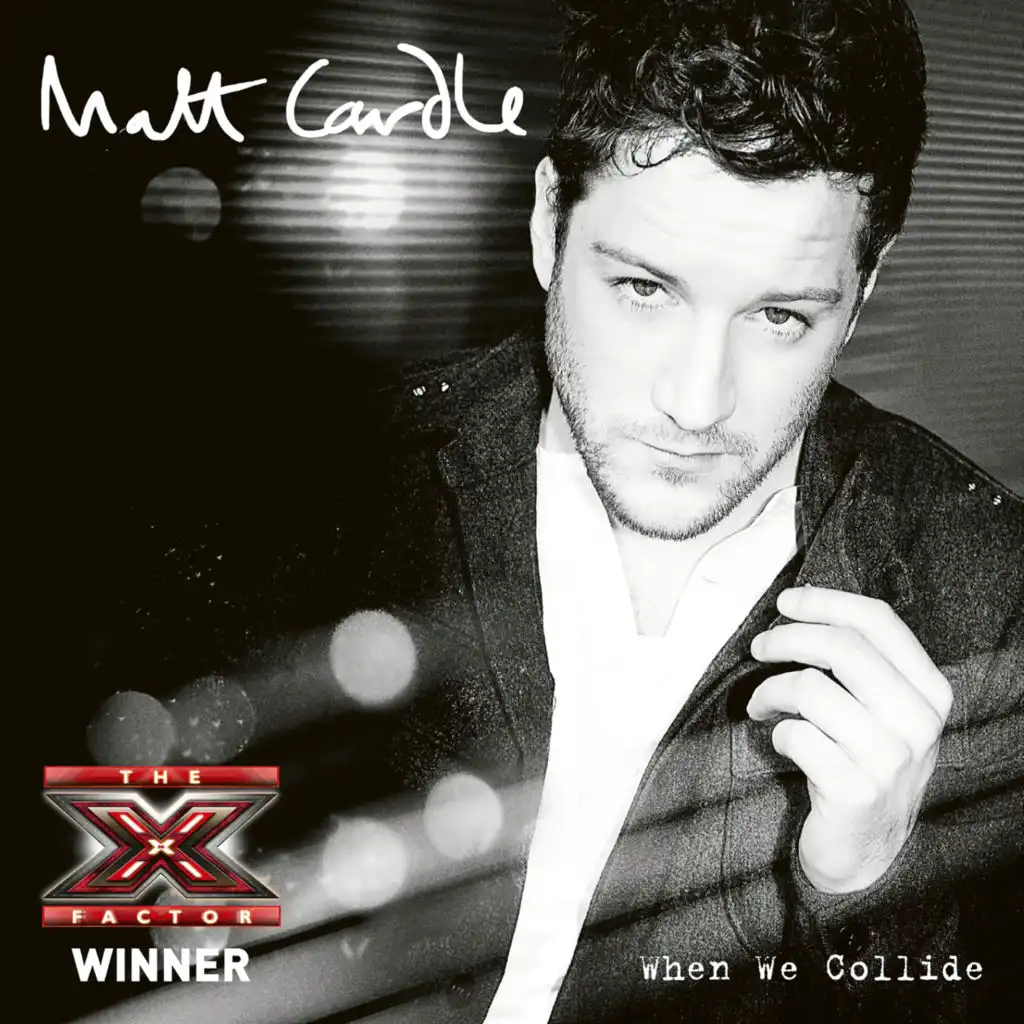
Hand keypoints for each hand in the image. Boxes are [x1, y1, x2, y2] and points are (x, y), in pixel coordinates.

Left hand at [746, 586, 952, 893]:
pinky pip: (795, 735)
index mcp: (930, 691)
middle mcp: (919, 722)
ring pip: (810, 688)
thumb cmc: (862, 762)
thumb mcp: (881, 709)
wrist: (867, 849)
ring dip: (770, 690)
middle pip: (841, 646)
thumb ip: (859, 660)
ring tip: (761, 704)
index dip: (824, 602)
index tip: (785, 602)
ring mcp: (890, 759)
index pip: (878, 621)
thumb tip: (802, 602)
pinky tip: (780, 740)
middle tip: (759, 647)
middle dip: (786, 637)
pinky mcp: (855, 791)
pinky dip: (775, 731)